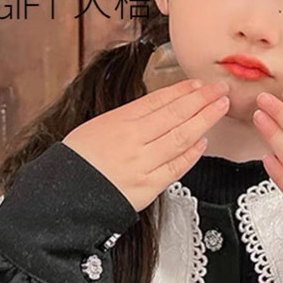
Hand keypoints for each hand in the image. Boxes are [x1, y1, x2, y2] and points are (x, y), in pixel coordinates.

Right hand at [63, 78, 230, 211]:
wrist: (62, 197)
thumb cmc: (77, 161)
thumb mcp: (98, 125)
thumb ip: (131, 117)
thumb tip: (163, 106)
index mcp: (119, 121)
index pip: (158, 100)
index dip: (182, 91)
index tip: (198, 84)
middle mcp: (133, 141)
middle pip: (175, 115)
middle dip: (202, 100)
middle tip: (219, 90)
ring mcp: (142, 164)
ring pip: (181, 138)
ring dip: (204, 120)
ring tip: (219, 108)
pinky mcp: (147, 187)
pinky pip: (176, 167)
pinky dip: (192, 153)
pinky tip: (204, 141)